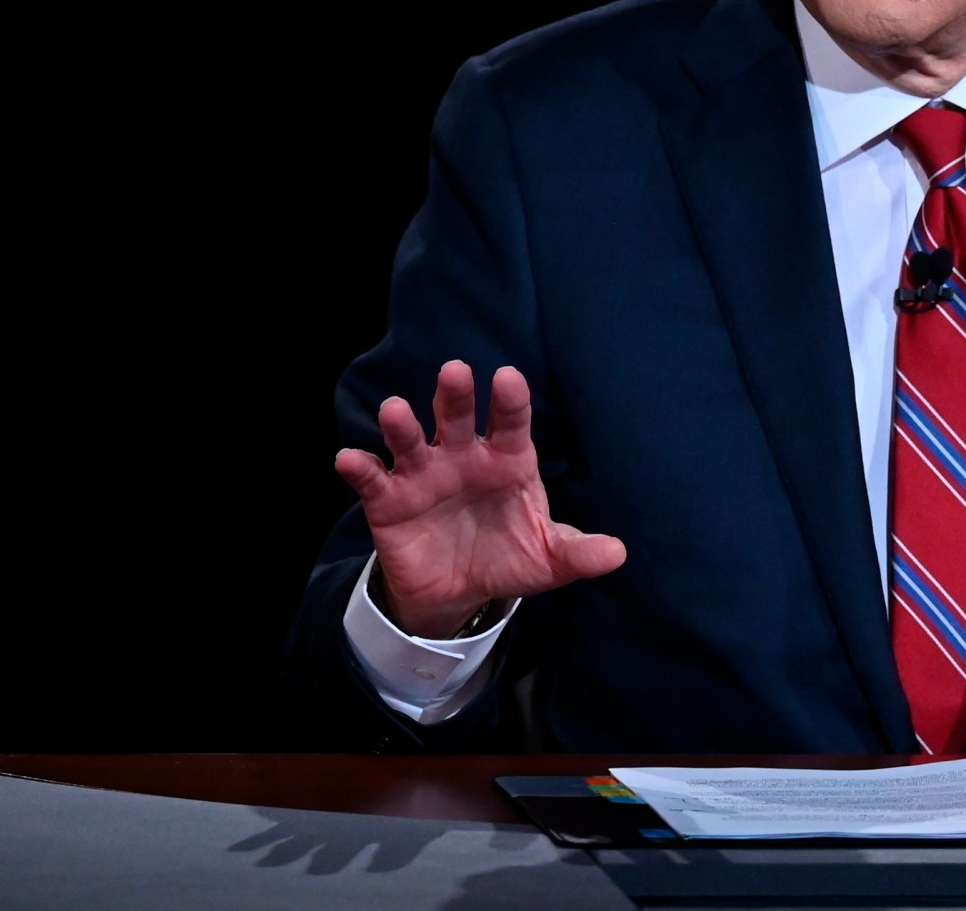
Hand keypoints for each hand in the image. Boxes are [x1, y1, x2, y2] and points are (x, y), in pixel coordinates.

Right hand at [333, 360, 626, 637]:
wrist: (459, 594)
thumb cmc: (508, 558)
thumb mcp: (547, 559)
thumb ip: (578, 553)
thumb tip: (617, 555)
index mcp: (507, 461)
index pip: (511, 423)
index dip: (510, 401)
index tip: (508, 378)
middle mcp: (464, 457)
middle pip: (458, 417)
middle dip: (456, 395)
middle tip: (455, 372)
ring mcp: (424, 475)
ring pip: (411, 440)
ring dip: (402, 425)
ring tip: (394, 410)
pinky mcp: (389, 501)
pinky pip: (372, 479)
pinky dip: (360, 467)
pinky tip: (349, 459)